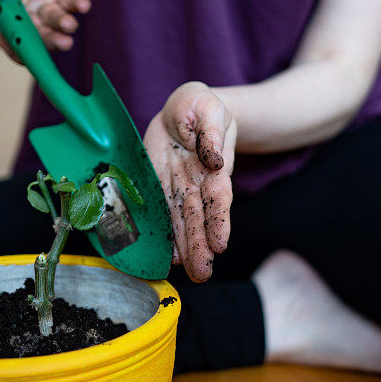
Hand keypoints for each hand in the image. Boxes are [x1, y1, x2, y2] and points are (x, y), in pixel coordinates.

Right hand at [0, 0, 89, 59]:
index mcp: (5, 7)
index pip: (10, 35)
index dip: (17, 48)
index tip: (26, 58)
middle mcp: (27, 10)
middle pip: (37, 34)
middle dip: (49, 41)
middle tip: (61, 43)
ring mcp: (49, 3)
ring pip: (57, 23)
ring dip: (64, 26)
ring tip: (70, 23)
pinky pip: (74, 6)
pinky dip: (78, 7)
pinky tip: (83, 5)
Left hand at [144, 83, 236, 281]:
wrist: (183, 110)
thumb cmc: (200, 107)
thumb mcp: (208, 109)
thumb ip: (211, 131)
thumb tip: (215, 158)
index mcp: (214, 165)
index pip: (218, 197)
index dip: (218, 221)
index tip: (220, 245)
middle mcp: (198, 183)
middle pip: (200, 217)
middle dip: (201, 246)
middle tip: (203, 273)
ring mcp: (180, 188)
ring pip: (183, 222)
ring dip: (186, 248)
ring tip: (189, 273)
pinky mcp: (160, 188)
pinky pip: (162, 214)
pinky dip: (166, 236)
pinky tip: (167, 258)